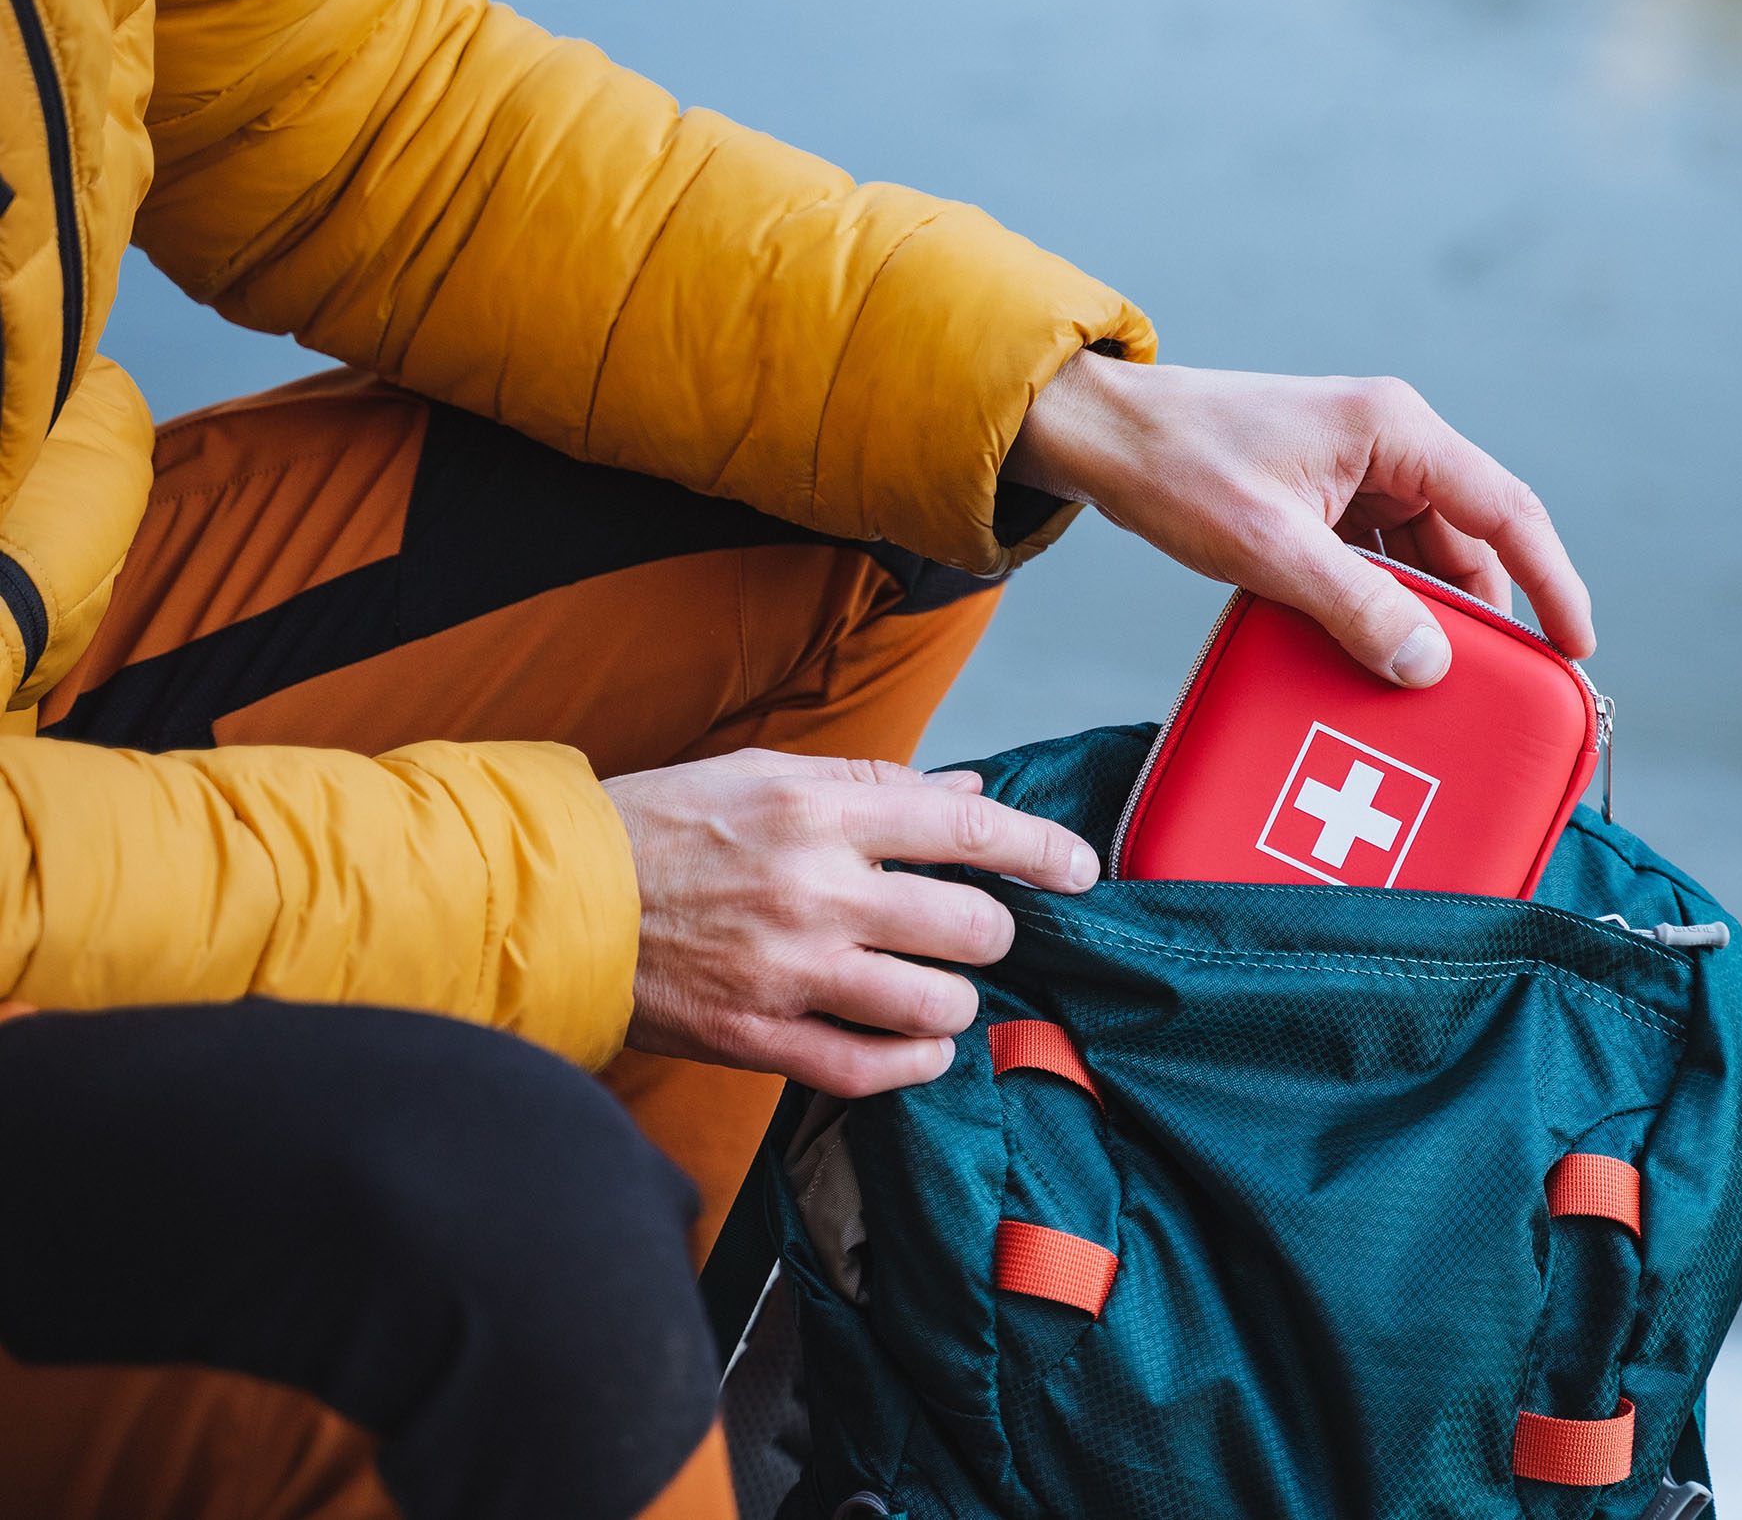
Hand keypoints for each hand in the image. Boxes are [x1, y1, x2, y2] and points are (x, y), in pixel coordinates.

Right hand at [602, 750, 1098, 1096]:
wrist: (558, 898)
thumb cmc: (665, 826)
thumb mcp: (767, 775)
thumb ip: (876, 785)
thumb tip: (969, 792)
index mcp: (820, 812)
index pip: (969, 831)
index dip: (1043, 851)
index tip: (1080, 869)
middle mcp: (816, 890)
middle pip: (971, 926)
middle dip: (990, 932)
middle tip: (972, 932)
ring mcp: (790, 971)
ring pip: (935, 1004)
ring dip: (954, 1000)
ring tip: (935, 988)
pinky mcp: (759, 1038)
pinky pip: (872, 1070)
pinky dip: (914, 1062)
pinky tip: (918, 1045)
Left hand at [1003, 351, 1594, 685]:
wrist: (1100, 435)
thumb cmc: (1177, 467)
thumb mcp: (1270, 548)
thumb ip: (1357, 606)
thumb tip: (1430, 664)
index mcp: (1396, 430)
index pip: (1507, 510)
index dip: (1554, 581)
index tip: (1576, 648)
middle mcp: (1391, 442)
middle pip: (1470, 540)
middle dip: (1484, 615)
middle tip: (1494, 691)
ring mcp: (1360, 468)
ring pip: (1425, 556)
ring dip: (1427, 615)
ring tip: (1427, 683)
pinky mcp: (1327, 495)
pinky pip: (1381, 557)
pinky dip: (1384, 604)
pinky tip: (1374, 651)